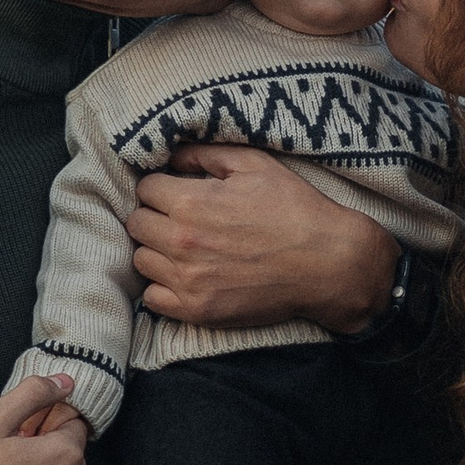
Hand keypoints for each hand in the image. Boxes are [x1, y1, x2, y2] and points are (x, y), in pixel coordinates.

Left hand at [131, 145, 396, 332]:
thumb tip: (172, 156)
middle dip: (155, 216)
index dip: (162, 186)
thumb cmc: (294, 209)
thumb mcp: (254, 164)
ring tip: (184, 248)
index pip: (145, 189)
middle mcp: (181, 242)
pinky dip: (162, 288)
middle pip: (137, 224)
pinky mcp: (196, 311)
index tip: (179, 192)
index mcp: (190, 202)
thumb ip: (205, 154)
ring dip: (157, 251)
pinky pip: (152, 299)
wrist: (327, 264)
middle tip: (180, 219)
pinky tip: (185, 277)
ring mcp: (187, 280)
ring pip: (141, 260)